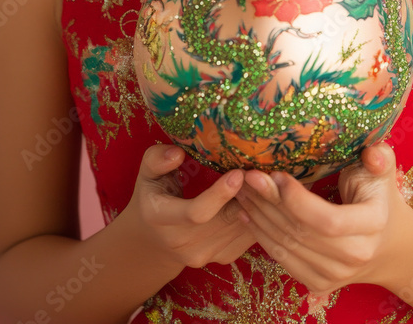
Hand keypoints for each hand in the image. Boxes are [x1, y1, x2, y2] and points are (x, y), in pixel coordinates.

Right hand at [121, 144, 257, 272]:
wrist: (153, 241)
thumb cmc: (153, 197)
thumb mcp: (147, 174)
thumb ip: (157, 160)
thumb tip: (178, 154)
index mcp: (162, 218)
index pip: (196, 212)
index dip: (219, 194)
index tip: (238, 173)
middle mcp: (182, 243)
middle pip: (225, 221)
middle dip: (247, 196)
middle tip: (261, 171)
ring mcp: (203, 255)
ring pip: (239, 229)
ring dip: (256, 205)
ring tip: (265, 180)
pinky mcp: (221, 258)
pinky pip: (247, 238)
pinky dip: (258, 217)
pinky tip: (262, 197)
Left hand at [233, 143, 411, 300]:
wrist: (385, 244)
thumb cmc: (378, 197)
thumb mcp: (382, 172)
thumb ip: (379, 158)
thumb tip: (371, 154)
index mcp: (373, 225)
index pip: (328, 220)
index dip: (297, 200)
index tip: (277, 174)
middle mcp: (355, 256)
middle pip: (301, 232)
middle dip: (269, 202)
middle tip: (248, 176)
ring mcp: (335, 275)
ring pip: (287, 246)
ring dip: (259, 216)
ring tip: (241, 190)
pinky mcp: (318, 283)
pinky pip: (282, 259)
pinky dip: (261, 236)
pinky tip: (246, 213)